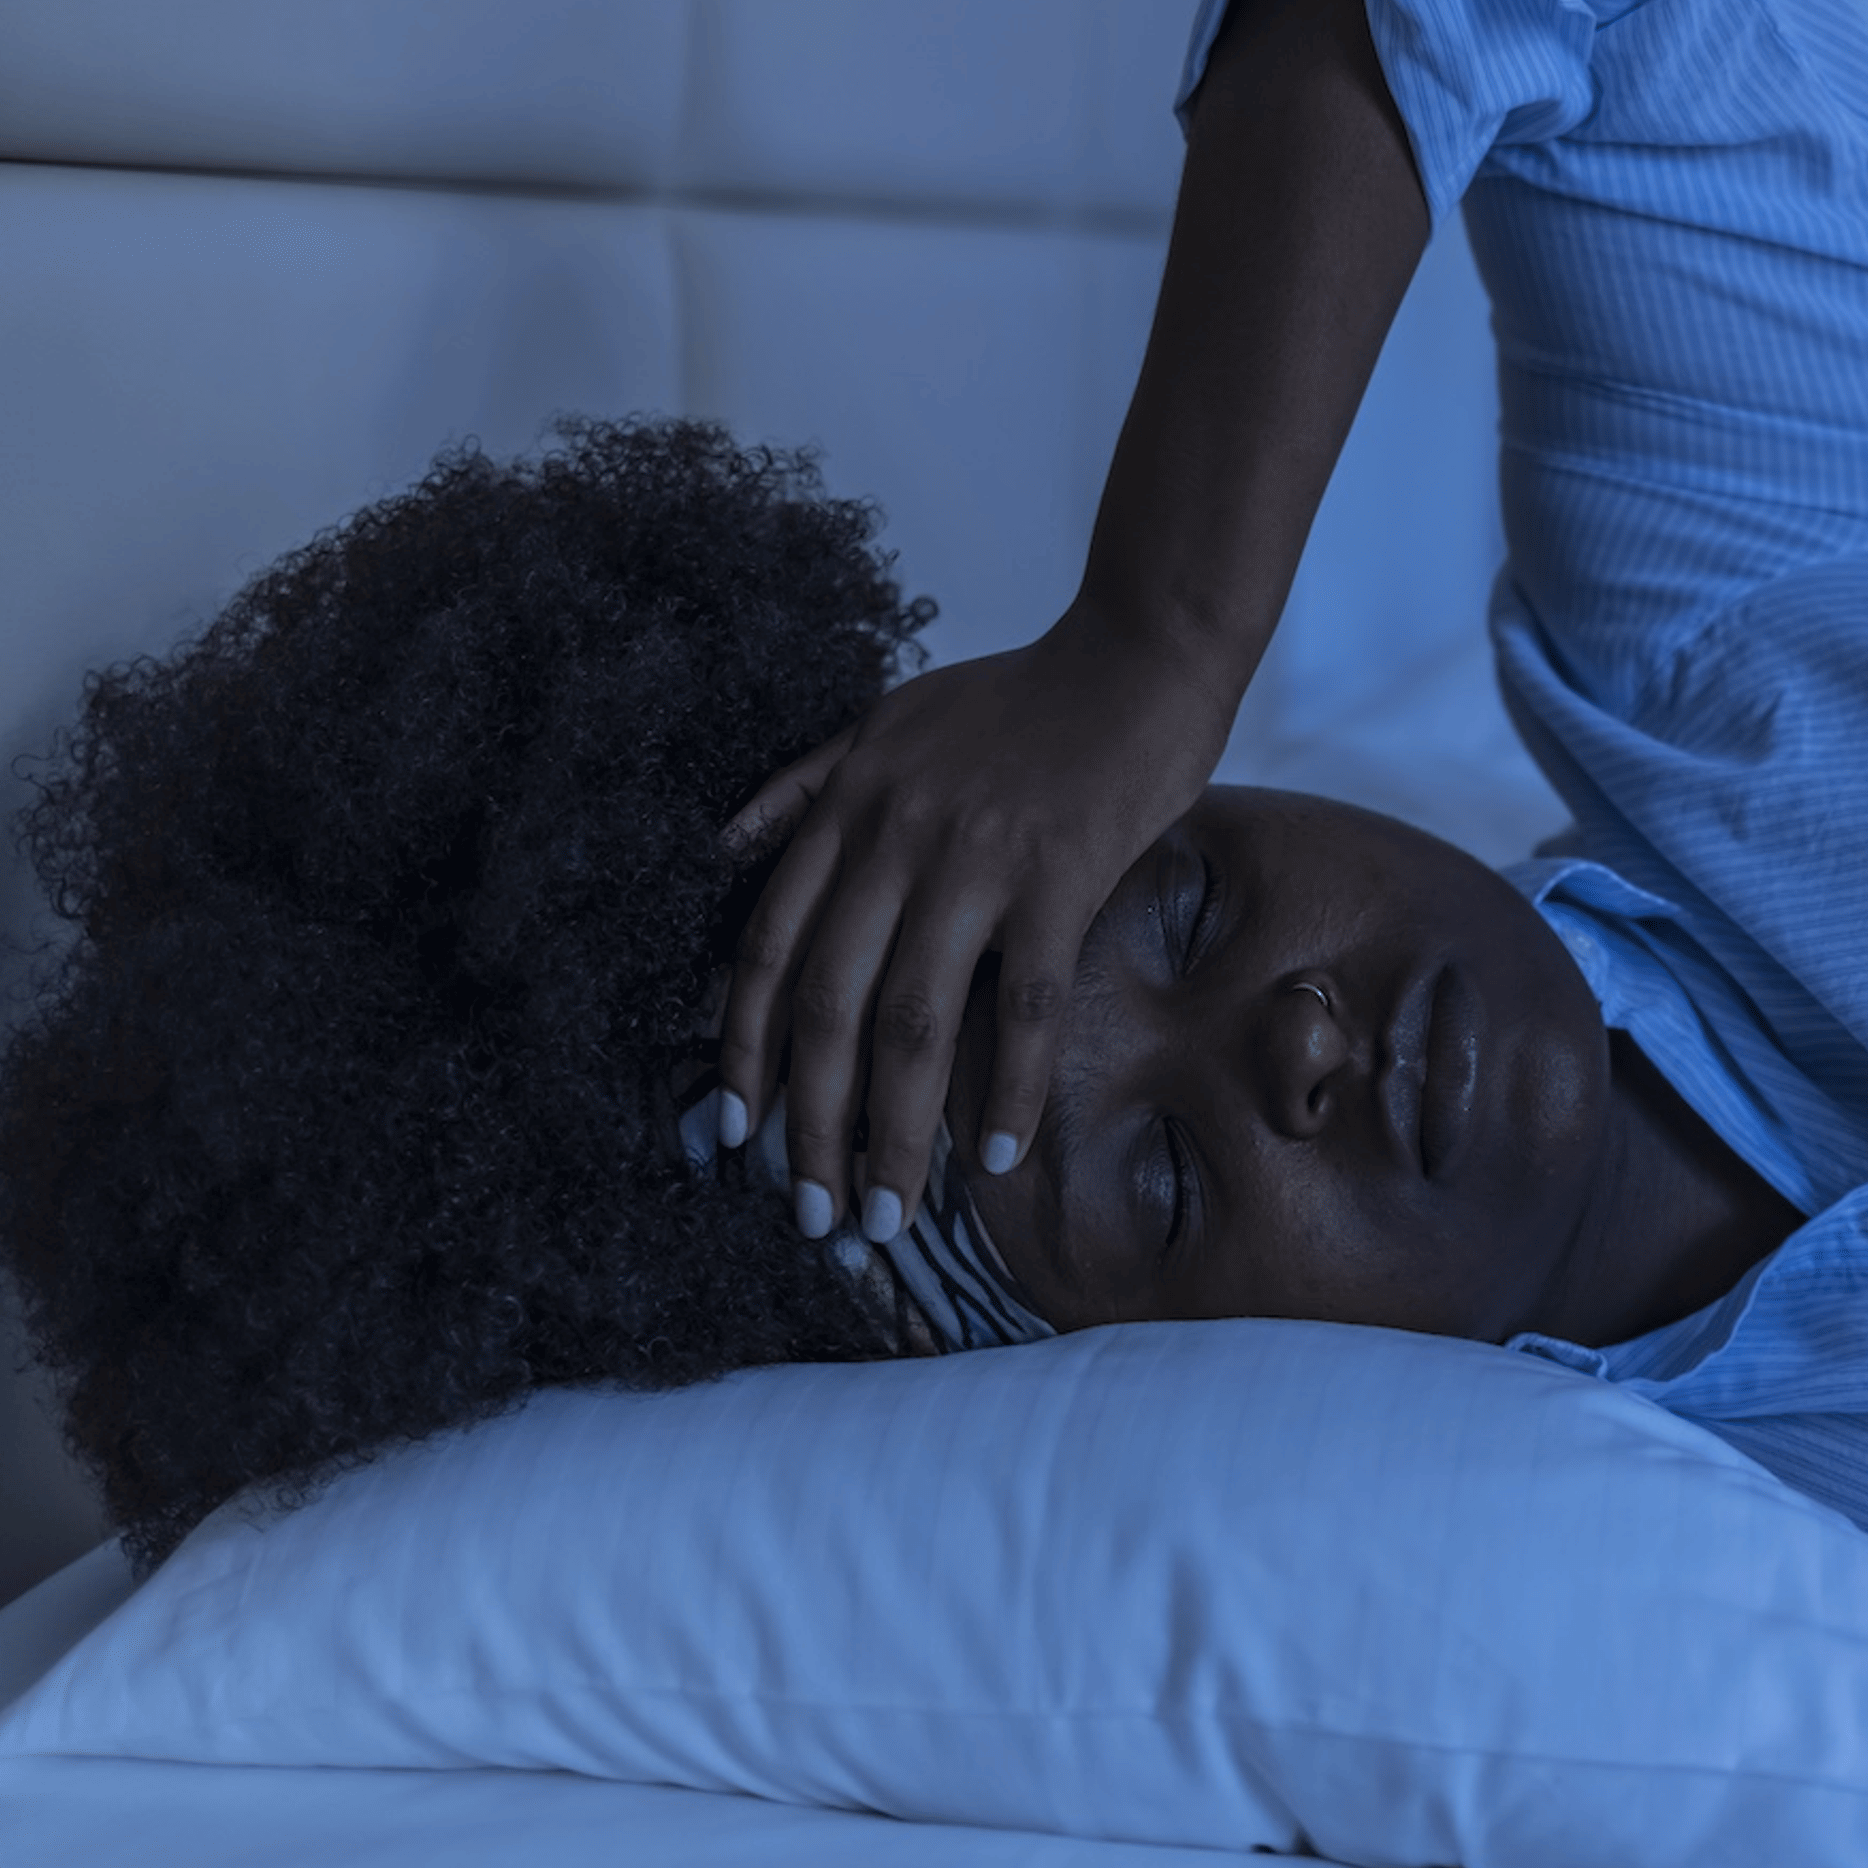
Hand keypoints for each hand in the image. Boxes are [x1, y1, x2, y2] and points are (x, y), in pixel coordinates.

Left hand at [714, 613, 1230, 1241]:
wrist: (1140, 650)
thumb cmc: (1023, 694)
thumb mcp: (886, 719)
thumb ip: (805, 784)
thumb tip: (727, 846)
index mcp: (849, 807)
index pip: (765, 947)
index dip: (742, 1049)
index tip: (736, 1131)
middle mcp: (895, 838)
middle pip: (827, 1006)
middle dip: (809, 1126)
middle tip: (811, 1216)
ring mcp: (976, 860)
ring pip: (913, 1025)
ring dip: (893, 1136)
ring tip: (886, 1216)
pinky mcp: (1061, 878)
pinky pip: (1026, 1008)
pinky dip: (1010, 1090)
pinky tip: (1002, 1156)